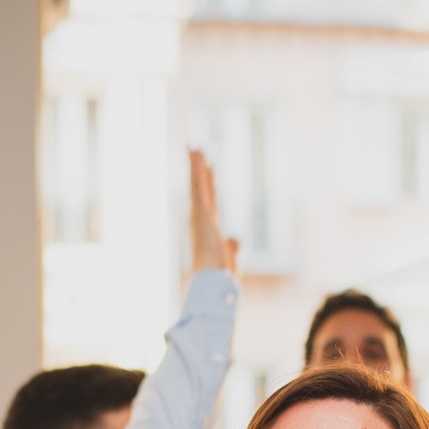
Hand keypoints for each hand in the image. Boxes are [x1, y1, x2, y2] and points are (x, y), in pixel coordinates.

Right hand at [188, 148, 239, 275]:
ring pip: (197, 184)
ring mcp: (200, 215)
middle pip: (200, 188)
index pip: (208, 200)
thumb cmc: (220, 277)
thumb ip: (233, 246)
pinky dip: (197, 170)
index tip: (208, 168)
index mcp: (208, 228)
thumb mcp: (230, 258)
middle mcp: (201, 219)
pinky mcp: (202, 212)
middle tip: (195, 150)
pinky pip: (199, 186)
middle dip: (197, 169)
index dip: (208, 183)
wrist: (212, 282)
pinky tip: (197, 156)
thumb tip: (235, 238)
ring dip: (195, 165)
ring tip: (194, 146)